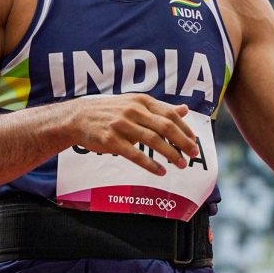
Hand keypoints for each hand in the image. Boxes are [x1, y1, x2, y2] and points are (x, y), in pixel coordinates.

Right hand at [65, 93, 201, 175]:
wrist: (78, 117)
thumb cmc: (110, 112)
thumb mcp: (135, 104)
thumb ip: (160, 109)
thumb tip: (184, 110)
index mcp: (141, 101)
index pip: (170, 114)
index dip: (185, 129)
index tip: (194, 141)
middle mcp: (133, 111)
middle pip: (165, 127)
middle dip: (182, 142)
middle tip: (194, 154)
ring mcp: (121, 125)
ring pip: (152, 141)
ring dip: (170, 154)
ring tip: (181, 164)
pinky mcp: (111, 141)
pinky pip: (135, 154)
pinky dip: (150, 164)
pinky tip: (161, 171)